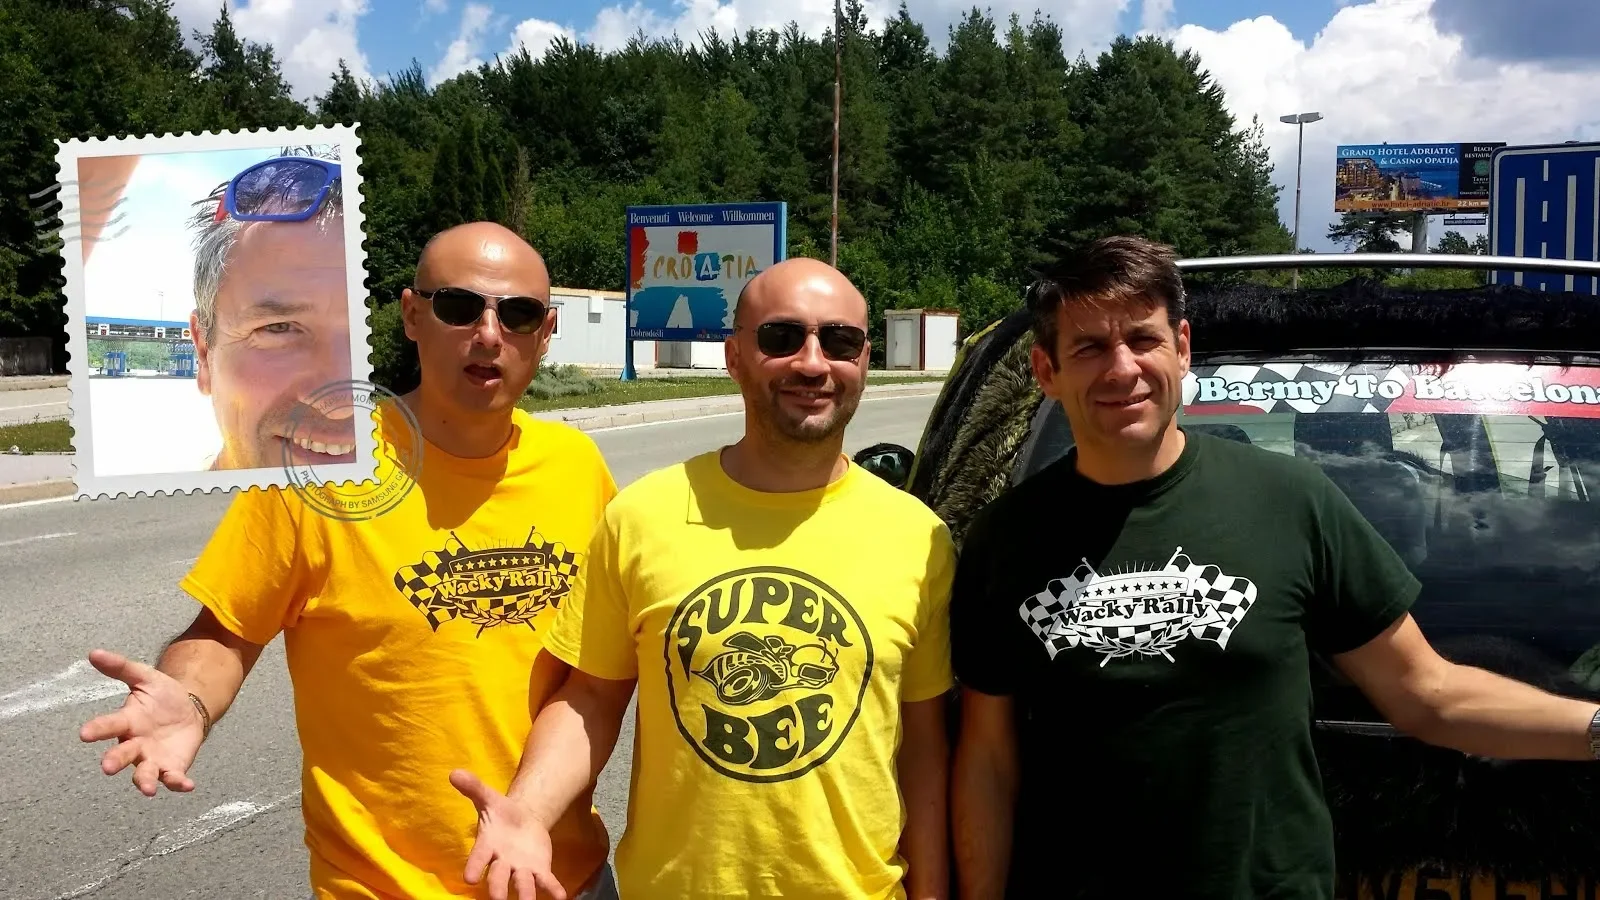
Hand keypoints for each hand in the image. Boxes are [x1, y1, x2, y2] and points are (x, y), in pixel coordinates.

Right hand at [78, 649, 205, 796]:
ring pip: (144, 773)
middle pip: (122, 754)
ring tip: (148, 789)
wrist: (190, 710)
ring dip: (144, 781)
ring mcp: (152, 758)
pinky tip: (187, 785)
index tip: (84, 733)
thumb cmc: (161, 696)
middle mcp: (135, 744)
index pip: (109, 724)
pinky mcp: (172, 767)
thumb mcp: (145, 677)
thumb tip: (94, 653)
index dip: (97, 729)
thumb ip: (121, 667)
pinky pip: (173, 778)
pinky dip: (178, 783)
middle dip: (115, 760)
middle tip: (107, 767)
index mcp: (127, 721)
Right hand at [452, 769, 564, 899]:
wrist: (523, 820)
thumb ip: (473, 787)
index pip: (478, 858)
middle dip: (498, 889)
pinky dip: (552, 889)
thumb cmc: (501, 814)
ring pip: (522, 885)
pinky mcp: (539, 870)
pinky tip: (561, 897)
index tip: (469, 878)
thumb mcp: (488, 798)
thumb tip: (454, 772)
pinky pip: (545, 882)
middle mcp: (502, 862)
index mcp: (487, 846)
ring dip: (525, 896)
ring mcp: (520, 869)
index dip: (474, 867)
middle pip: (498, 878)